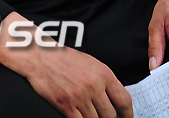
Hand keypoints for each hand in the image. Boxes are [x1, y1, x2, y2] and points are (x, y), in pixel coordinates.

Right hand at [0, 12, 132, 117]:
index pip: (124, 100)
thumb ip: (104, 80)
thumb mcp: (90, 63)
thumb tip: (115, 98)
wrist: (40, 56)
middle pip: (110, 115)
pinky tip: (80, 117)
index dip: (128, 114)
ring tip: (88, 113)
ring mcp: (80, 97)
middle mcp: (94, 85)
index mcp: (103, 73)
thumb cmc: (64, 58)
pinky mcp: (66, 106)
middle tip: (104, 117)